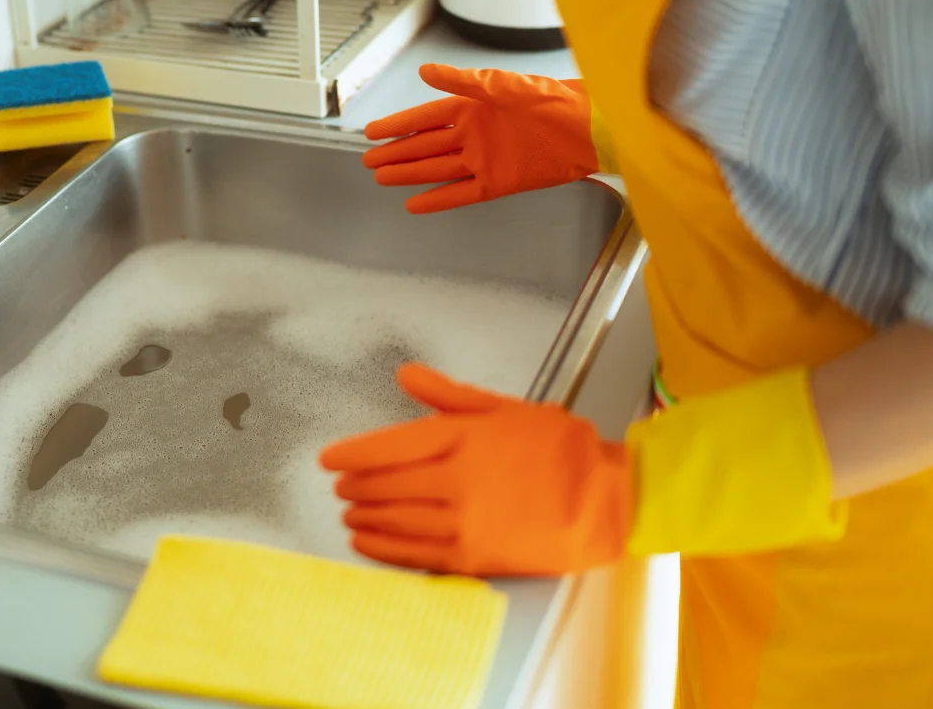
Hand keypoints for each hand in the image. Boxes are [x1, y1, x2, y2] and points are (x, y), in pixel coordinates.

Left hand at [319, 363, 632, 575]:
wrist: (604, 500)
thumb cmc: (559, 448)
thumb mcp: (505, 407)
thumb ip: (449, 394)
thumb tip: (407, 375)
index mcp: (460, 437)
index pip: (387, 446)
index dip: (351, 453)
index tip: (328, 459)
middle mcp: (455, 479)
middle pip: (384, 484)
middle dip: (355, 485)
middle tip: (340, 485)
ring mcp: (462, 521)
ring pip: (394, 519)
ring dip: (364, 516)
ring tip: (348, 513)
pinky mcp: (473, 557)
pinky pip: (414, 554)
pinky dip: (383, 548)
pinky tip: (365, 541)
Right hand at [362, 65, 600, 213]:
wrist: (585, 128)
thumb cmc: (550, 99)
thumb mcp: (503, 85)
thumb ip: (463, 81)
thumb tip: (426, 72)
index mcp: (472, 108)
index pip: (424, 118)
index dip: (397, 126)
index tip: (371, 133)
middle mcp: (474, 135)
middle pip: (425, 147)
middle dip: (397, 153)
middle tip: (369, 162)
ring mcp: (484, 160)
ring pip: (437, 170)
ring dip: (409, 174)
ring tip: (382, 179)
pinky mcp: (498, 182)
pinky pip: (461, 193)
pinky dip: (438, 200)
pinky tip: (415, 204)